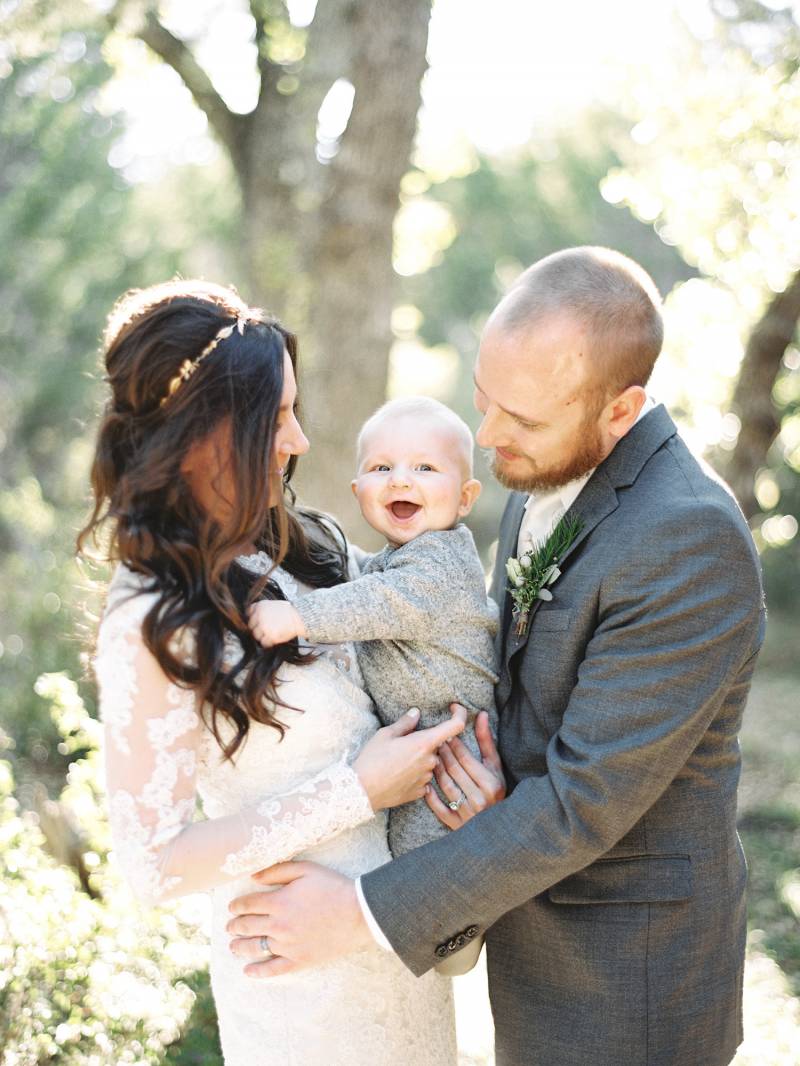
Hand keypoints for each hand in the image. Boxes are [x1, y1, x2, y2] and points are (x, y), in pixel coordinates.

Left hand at [226, 862, 371, 976]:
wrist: (357, 913)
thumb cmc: (332, 887)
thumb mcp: (305, 869)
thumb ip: (277, 871)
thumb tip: (253, 876)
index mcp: (279, 902)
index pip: (248, 904)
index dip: (236, 906)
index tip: (231, 907)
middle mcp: (279, 925)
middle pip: (248, 926)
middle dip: (235, 926)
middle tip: (229, 926)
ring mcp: (288, 945)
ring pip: (256, 948)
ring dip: (240, 947)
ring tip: (233, 946)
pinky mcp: (299, 960)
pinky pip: (273, 969)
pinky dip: (258, 972)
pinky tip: (248, 972)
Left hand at [247, 600, 305, 646]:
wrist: (300, 617)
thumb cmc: (288, 611)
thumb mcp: (273, 604)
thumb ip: (262, 609)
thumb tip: (253, 616)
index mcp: (260, 606)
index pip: (249, 614)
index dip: (254, 618)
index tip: (258, 621)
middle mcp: (259, 616)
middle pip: (251, 626)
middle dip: (257, 628)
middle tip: (266, 629)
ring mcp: (263, 627)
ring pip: (256, 635)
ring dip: (262, 636)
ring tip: (271, 634)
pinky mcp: (269, 636)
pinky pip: (263, 643)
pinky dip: (268, 643)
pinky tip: (273, 639)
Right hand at [354, 704, 466, 810]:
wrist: (362, 791)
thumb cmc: (372, 759)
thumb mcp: (385, 735)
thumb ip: (405, 723)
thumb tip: (416, 713)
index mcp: (424, 743)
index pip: (455, 726)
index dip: (459, 714)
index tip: (454, 708)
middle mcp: (430, 761)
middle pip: (437, 745)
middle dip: (424, 742)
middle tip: (403, 744)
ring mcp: (427, 778)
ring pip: (430, 762)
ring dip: (419, 758)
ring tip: (397, 761)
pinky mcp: (421, 792)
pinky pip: (424, 778)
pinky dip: (415, 774)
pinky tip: (399, 774)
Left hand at [426, 707, 505, 828]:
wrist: (496, 824)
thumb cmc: (495, 788)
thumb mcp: (495, 765)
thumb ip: (487, 740)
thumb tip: (482, 714)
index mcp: (491, 783)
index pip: (465, 758)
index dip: (452, 743)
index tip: (444, 733)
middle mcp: (480, 799)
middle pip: (453, 769)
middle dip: (441, 752)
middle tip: (431, 741)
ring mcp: (468, 813)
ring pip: (445, 785)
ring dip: (434, 768)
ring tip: (427, 756)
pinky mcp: (457, 824)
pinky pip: (439, 808)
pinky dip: (430, 795)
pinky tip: (425, 783)